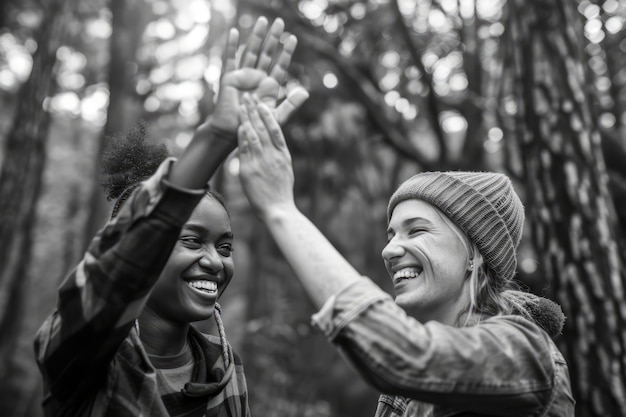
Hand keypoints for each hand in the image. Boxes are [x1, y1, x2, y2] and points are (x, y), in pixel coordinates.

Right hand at [206, 17, 306, 135]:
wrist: (234, 133)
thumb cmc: (255, 127)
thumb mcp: (276, 116)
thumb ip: (291, 105)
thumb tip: (306, 93)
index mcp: (269, 87)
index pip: (280, 65)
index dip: (286, 52)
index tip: (293, 38)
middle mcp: (257, 78)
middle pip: (266, 54)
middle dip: (273, 38)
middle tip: (280, 22)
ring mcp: (243, 76)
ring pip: (251, 52)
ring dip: (256, 36)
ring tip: (263, 20)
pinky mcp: (229, 78)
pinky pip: (230, 59)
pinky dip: (231, 46)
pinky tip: (234, 32)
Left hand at [237, 93, 303, 217]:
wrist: (279, 209)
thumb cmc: (282, 193)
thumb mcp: (286, 170)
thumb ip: (278, 155)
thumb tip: (273, 146)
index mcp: (283, 154)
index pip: (276, 129)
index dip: (268, 114)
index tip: (262, 103)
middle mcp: (272, 155)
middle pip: (264, 128)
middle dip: (255, 110)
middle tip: (249, 96)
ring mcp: (261, 162)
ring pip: (253, 135)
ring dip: (247, 118)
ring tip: (241, 106)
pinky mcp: (249, 170)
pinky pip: (244, 150)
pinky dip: (242, 136)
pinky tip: (238, 126)